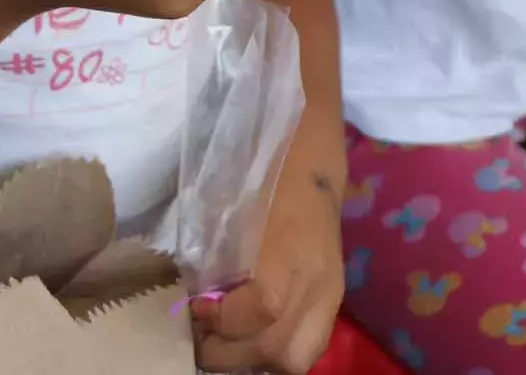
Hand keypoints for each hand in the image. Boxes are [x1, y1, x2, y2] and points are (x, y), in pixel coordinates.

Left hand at [193, 165, 343, 372]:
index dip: (224, 319)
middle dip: (229, 354)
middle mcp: (318, 281)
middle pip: (278, 348)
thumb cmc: (263, 181)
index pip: (265, 305)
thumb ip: (215, 257)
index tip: (198, 308)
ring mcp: (330, 298)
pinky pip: (307, 351)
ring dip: (253, 362)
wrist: (312, 169)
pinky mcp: (333, 306)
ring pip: (296, 361)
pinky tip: (250, 341)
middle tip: (200, 340)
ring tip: (224, 346)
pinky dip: (274, 357)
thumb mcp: (233, 209)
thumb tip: (192, 299)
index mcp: (290, 247)